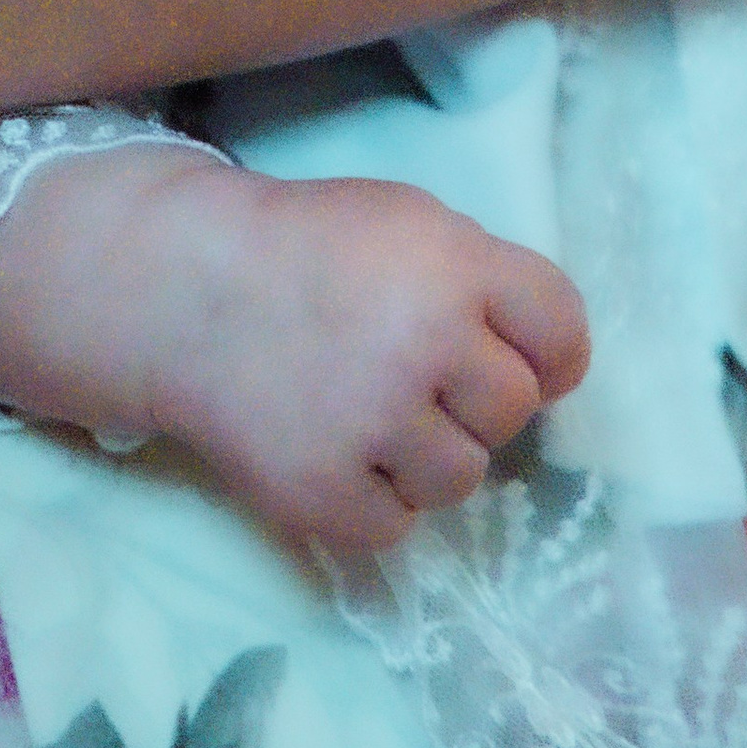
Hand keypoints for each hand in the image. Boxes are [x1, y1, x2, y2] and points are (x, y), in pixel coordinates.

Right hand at [0, 143, 589, 555]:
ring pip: (462, 477)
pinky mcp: (326, 495)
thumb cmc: (310, 249)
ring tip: (370, 412)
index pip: (561, 331)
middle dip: (477, 398)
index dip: (551, 352)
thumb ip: (485, 279)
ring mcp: (374, 425)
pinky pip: (398, 525)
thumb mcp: (409, 223)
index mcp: (454, 265)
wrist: (185, 292)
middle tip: (419, 376)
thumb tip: (554, 368)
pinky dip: (374, 498)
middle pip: (514, 410)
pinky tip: (337, 449)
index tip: (526, 360)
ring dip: (428, 453)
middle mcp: (425, 344)